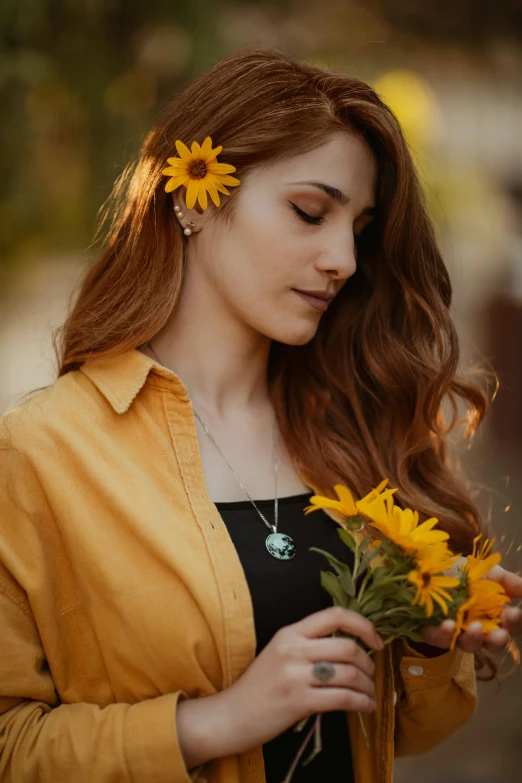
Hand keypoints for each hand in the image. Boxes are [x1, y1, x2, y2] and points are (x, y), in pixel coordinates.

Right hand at [216, 606, 383, 755]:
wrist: (231, 715)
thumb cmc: (259, 685)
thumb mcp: (280, 653)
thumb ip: (309, 645)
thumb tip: (350, 647)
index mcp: (290, 632)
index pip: (334, 615)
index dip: (362, 625)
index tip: (376, 640)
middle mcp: (293, 648)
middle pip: (347, 647)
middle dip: (369, 663)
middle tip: (372, 674)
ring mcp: (295, 675)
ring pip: (349, 673)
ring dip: (368, 686)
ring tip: (370, 694)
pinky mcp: (298, 701)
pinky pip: (343, 698)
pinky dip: (362, 703)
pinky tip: (366, 707)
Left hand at [419, 563, 521, 653]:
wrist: (428, 567)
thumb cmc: (462, 572)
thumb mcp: (487, 571)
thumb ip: (507, 581)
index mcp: (495, 614)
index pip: (512, 625)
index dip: (516, 622)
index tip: (515, 613)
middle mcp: (479, 628)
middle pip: (493, 643)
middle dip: (498, 639)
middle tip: (499, 634)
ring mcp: (456, 632)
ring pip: (469, 645)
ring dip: (473, 639)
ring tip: (473, 628)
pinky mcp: (433, 632)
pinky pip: (438, 638)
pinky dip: (444, 634)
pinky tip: (447, 624)